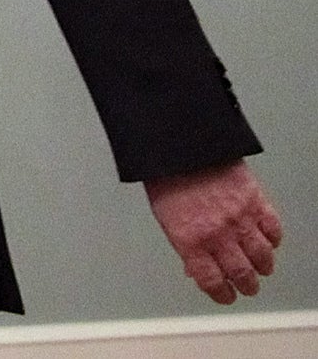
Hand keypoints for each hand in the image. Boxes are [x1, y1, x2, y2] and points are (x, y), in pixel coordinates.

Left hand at [145, 160, 282, 302]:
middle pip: (242, 274)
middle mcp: (217, 234)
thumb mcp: (166, 217)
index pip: (212, 281)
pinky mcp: (255, 201)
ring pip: (263, 257)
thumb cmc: (167, 176)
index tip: (226, 296)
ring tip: (261, 268)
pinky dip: (273, 240)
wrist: (179, 143)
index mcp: (189, 240)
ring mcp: (239, 219)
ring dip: (263, 267)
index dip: (222, 294)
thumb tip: (196, 267)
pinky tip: (269, 241)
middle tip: (248, 286)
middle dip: (247, 286)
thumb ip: (185, 244)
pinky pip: (273, 230)